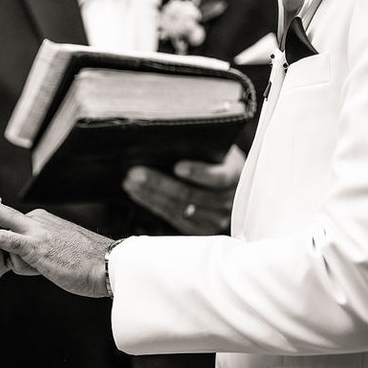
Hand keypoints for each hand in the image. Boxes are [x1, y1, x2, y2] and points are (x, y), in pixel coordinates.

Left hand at [0, 201, 111, 298]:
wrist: (110, 268)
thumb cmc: (88, 266)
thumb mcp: (56, 256)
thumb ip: (35, 253)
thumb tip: (19, 261)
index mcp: (40, 221)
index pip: (4, 218)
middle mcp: (36, 220)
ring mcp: (36, 230)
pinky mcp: (36, 245)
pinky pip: (3, 236)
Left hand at [122, 145, 244, 233]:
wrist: (229, 182)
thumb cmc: (216, 160)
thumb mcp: (216, 150)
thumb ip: (202, 147)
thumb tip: (167, 138)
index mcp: (236, 176)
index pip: (219, 177)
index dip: (199, 173)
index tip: (178, 166)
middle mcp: (228, 201)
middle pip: (191, 195)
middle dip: (160, 183)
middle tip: (137, 172)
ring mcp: (215, 219)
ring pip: (178, 208)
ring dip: (150, 194)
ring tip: (130, 182)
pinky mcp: (199, 229)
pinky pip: (172, 218)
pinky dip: (152, 204)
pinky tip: (137, 193)